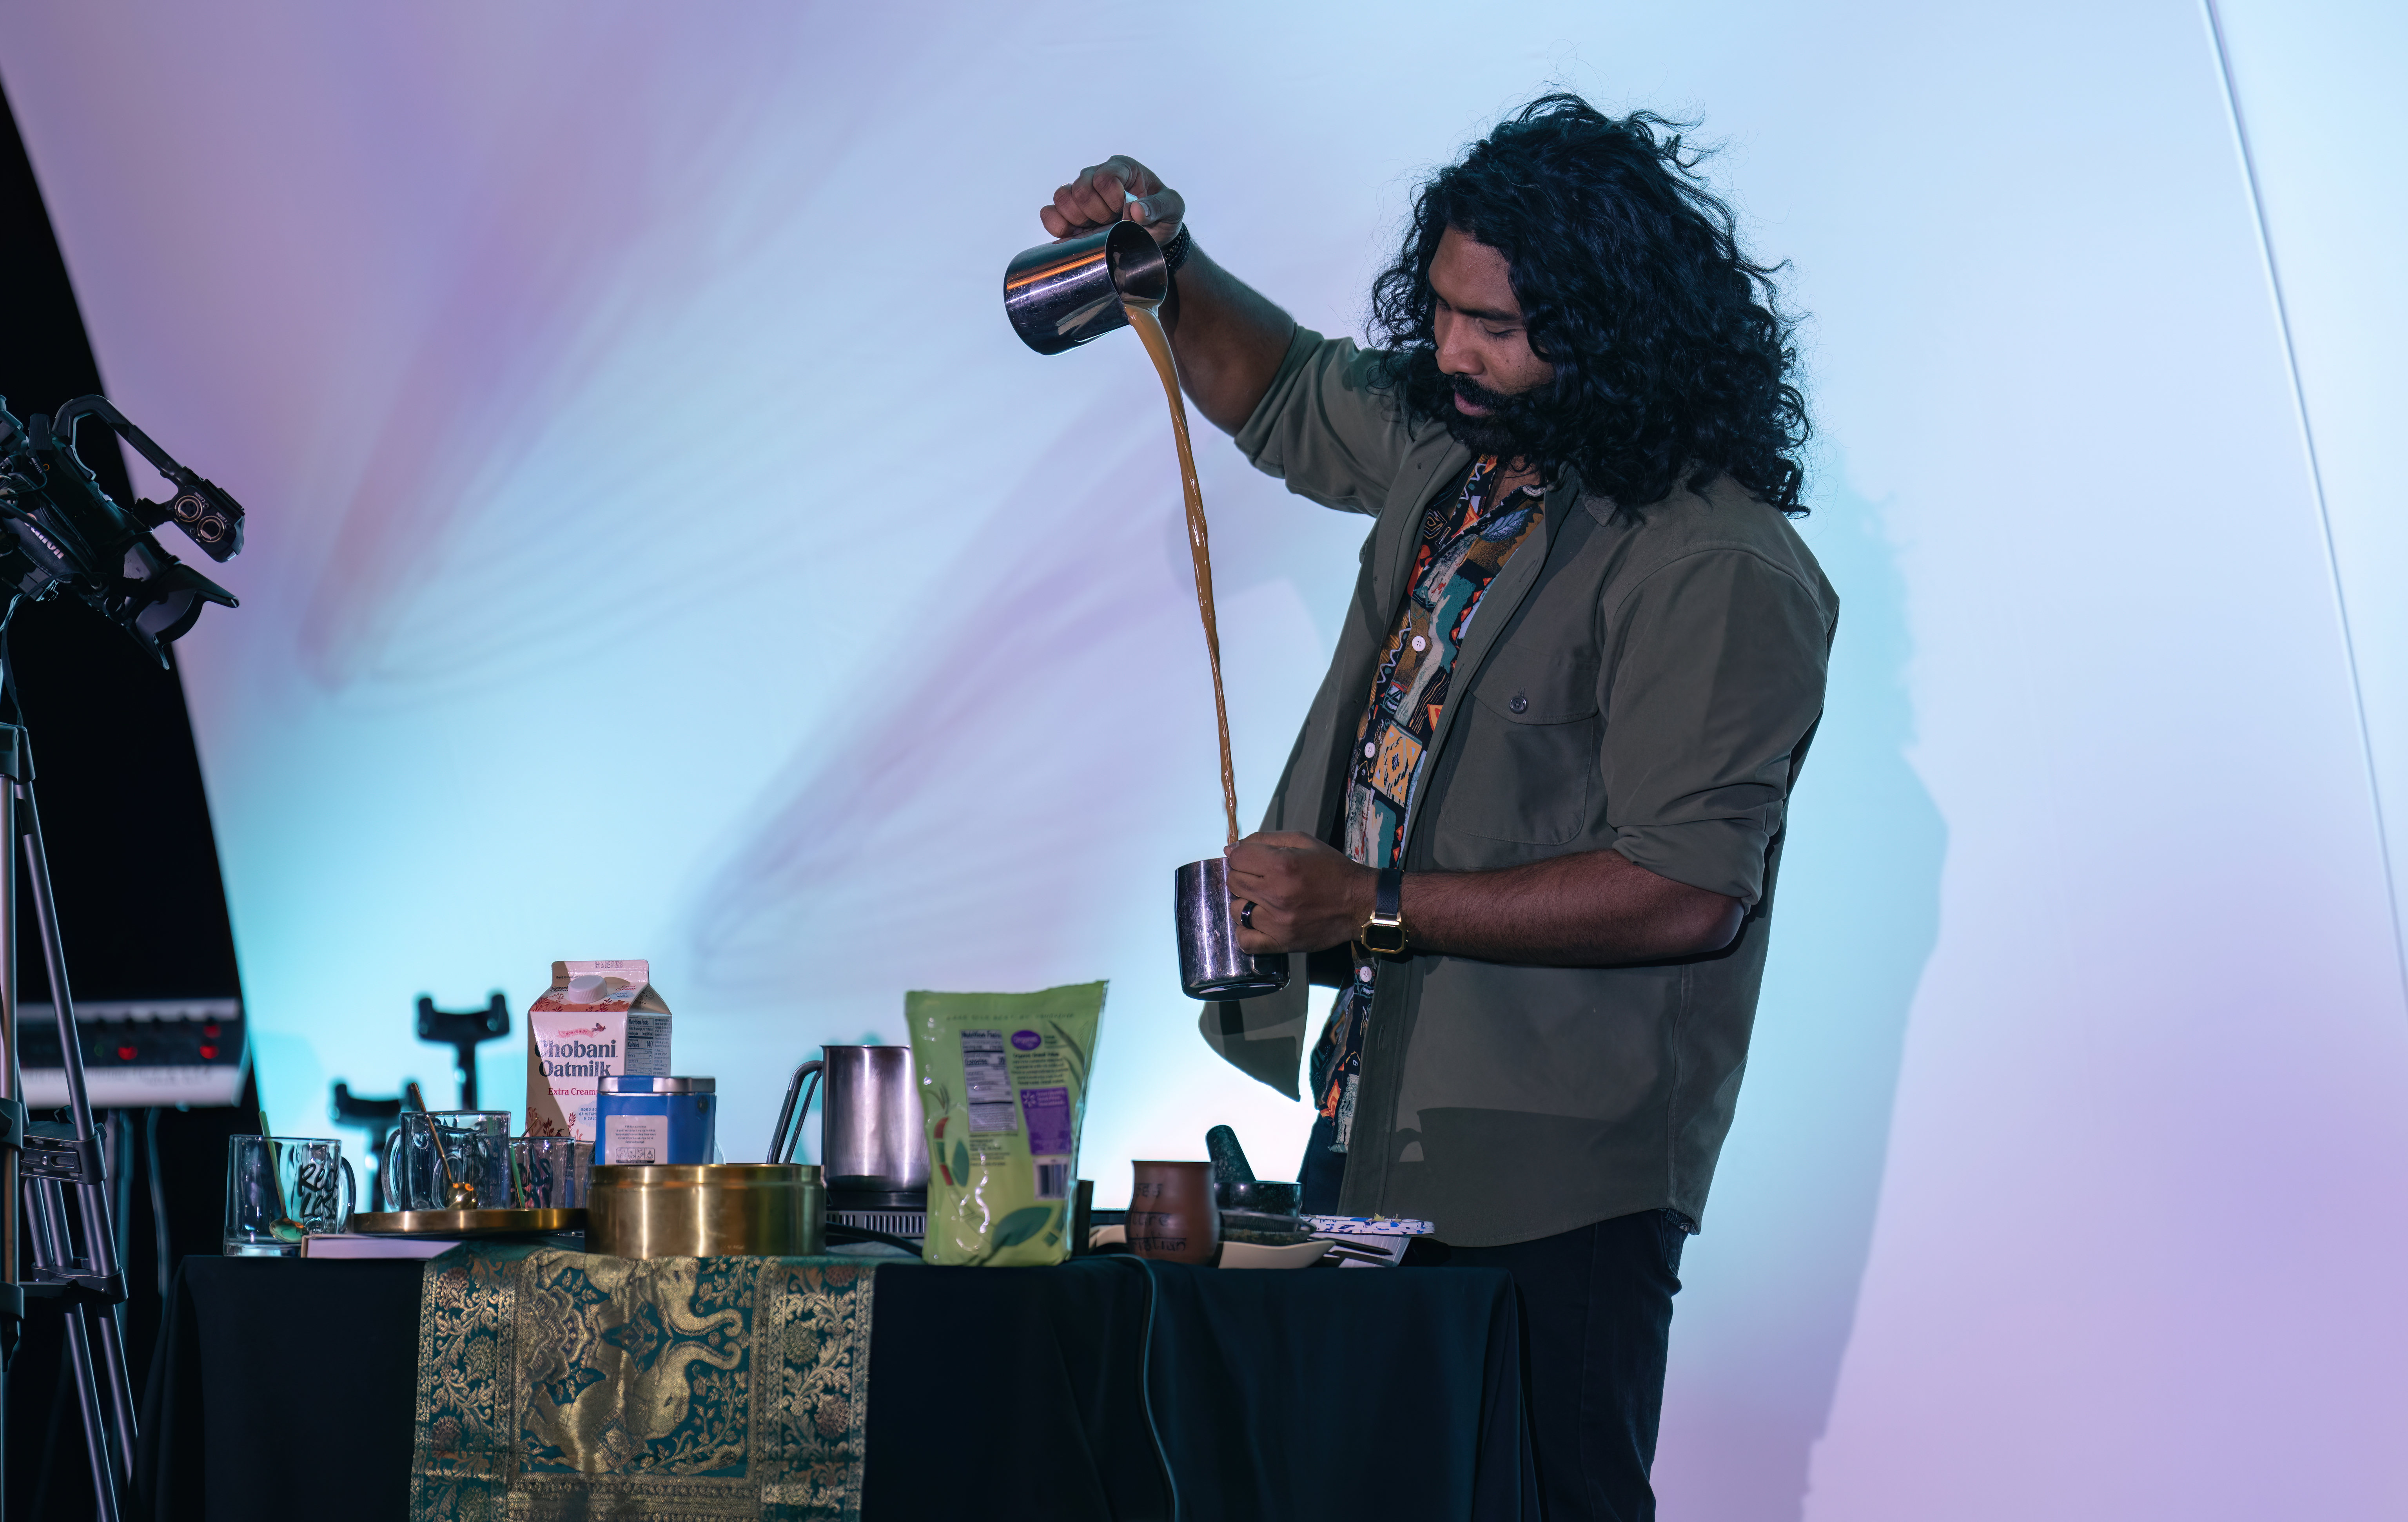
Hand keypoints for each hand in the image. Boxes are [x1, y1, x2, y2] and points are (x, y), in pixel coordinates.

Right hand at [1041, 155, 1184, 247]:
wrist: (1153, 237)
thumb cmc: (1163, 216)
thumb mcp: (1173, 208)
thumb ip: (1159, 206)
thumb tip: (1136, 210)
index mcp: (1122, 168)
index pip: (1104, 178)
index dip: (1112, 199)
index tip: (1125, 211)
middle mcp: (1096, 176)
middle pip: (1080, 189)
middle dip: (1097, 213)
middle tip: (1112, 222)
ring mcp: (1080, 194)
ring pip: (1062, 198)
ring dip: (1078, 220)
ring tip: (1096, 228)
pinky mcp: (1069, 214)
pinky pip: (1049, 213)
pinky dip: (1057, 226)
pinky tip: (1075, 235)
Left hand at [1224, 832, 1374, 954]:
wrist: (1359, 903)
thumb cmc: (1332, 869)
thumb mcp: (1303, 841)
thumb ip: (1265, 840)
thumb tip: (1231, 850)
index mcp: (1282, 864)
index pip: (1236, 857)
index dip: (1241, 856)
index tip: (1252, 860)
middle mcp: (1276, 893)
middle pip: (1233, 881)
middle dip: (1243, 876)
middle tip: (1260, 879)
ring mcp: (1277, 921)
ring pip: (1236, 909)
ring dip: (1245, 902)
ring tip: (1263, 900)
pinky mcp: (1281, 942)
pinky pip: (1246, 941)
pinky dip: (1245, 932)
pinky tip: (1257, 922)